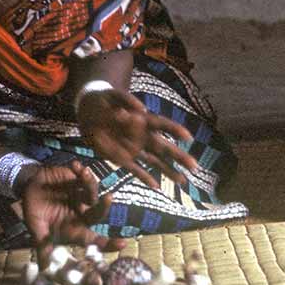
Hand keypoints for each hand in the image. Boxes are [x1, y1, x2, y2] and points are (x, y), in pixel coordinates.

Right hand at [21, 159, 124, 269]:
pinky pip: (85, 176)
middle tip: (108, 199)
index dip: (108, 243)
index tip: (122, 244)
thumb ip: (43, 245)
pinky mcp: (79, 180)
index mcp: (74, 228)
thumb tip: (44, 269)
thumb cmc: (34, 210)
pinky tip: (75, 166)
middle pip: (98, 214)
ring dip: (89, 183)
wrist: (29, 187)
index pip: (94, 239)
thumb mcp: (37, 229)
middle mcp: (82, 213)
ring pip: (93, 192)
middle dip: (104, 207)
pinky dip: (82, 171)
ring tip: (83, 174)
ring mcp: (82, 196)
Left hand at [78, 88, 197, 188]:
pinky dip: (145, 177)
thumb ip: (126, 103)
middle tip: (195, 166)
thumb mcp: (112, 97)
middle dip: (178, 156)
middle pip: (163, 147)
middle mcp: (141, 135)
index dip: (174, 130)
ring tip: (183, 181)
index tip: (188, 137)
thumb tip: (141, 111)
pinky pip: (134, 169)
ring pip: (154, 161)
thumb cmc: (104, 99)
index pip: (161, 124)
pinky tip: (157, 186)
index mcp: (141, 119)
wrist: (89, 108)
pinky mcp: (121, 157)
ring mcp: (133, 147)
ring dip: (168, 171)